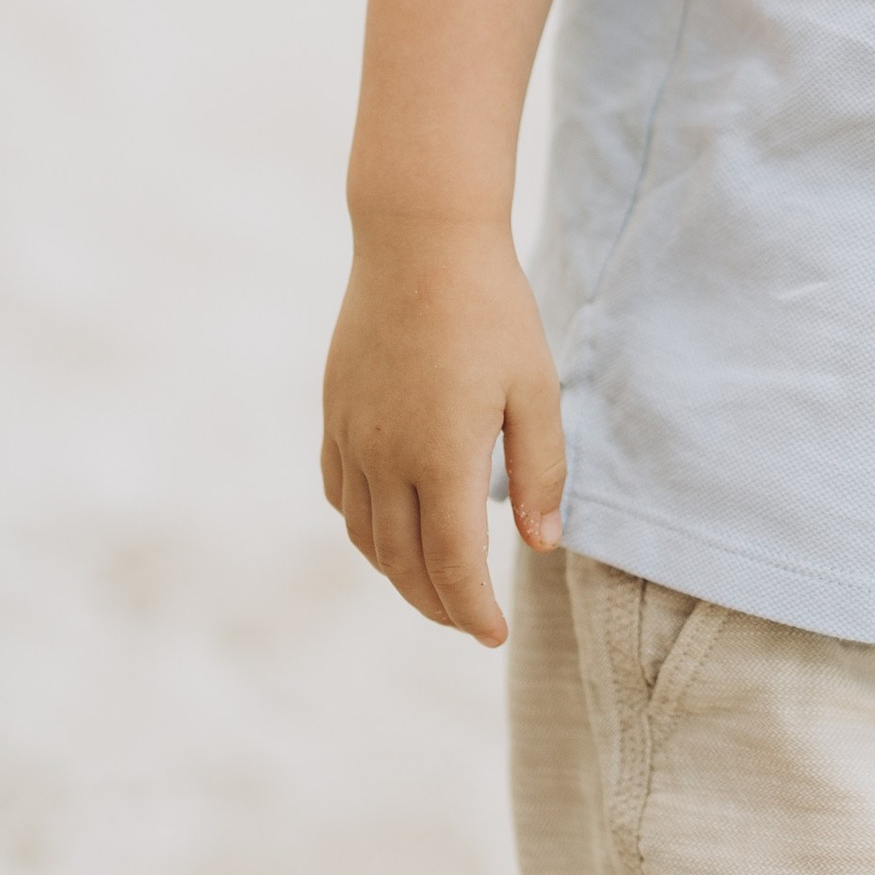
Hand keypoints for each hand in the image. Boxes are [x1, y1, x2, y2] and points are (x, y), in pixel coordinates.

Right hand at [320, 216, 564, 645]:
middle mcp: (386, 458)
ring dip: (398, 574)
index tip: (494, 635)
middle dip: (439, 604)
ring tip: (434, 587)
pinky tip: (389, 529)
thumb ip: (540, 472)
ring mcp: (352, 437)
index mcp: (442, 458)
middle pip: (404, 563)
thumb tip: (540, 544)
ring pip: (366, 537)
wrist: (419, 240)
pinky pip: (340, 494)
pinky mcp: (334, 414)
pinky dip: (364, 529)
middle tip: (470, 622)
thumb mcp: (535, 388)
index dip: (473, 612)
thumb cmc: (491, 310)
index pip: (453, 567)